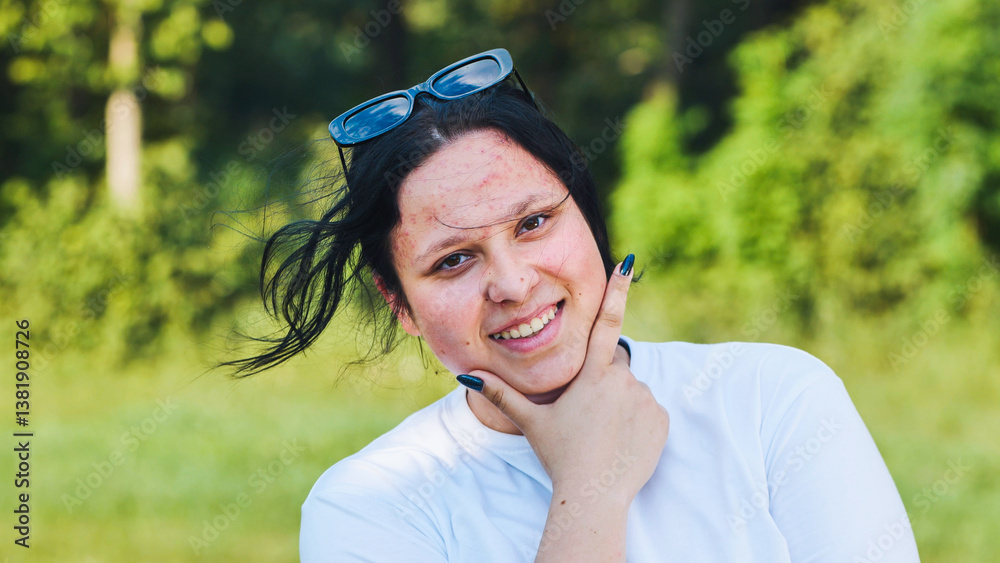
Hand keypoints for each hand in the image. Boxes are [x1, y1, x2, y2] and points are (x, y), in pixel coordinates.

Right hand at [462, 256, 669, 505]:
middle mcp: (622, 381)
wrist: (595, 495)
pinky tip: (621, 442)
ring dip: (620, 402)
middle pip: (614, 363)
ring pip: (632, 389)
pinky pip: (650, 410)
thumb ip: (501, 394)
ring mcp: (645, 400)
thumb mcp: (531, 422)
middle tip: (588, 411)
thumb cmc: (560, 456)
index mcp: (590, 375)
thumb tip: (465, 376)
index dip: (617, 291)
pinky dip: (638, 421)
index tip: (629, 263)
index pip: (606, 322)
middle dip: (603, 377)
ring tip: (602, 433)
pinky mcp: (661, 420)